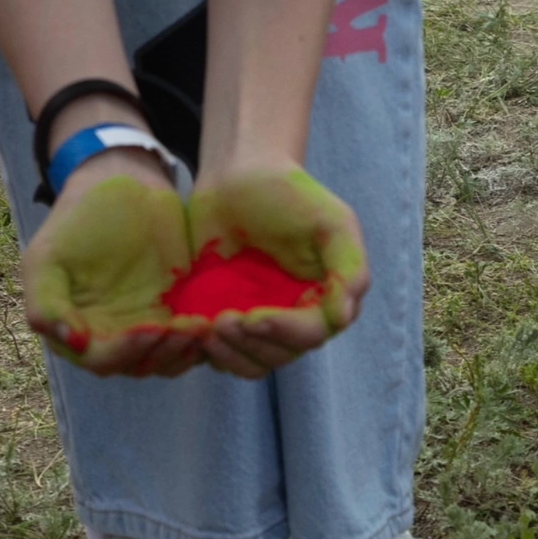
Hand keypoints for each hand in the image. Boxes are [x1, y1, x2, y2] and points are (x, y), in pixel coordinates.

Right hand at [20, 159, 201, 376]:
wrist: (123, 185)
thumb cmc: (78, 217)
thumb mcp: (47, 256)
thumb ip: (45, 302)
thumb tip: (71, 343)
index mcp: (75, 328)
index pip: (100, 359)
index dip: (124, 352)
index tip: (150, 329)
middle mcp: (108, 335)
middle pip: (137, 365)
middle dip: (162, 352)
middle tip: (185, 330)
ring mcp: (143, 325)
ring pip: (165, 359)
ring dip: (183, 351)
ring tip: (200, 327)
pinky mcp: (173, 312)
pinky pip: (187, 340)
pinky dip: (199, 340)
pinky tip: (210, 323)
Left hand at [184, 168, 369, 378]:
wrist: (238, 176)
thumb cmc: (288, 192)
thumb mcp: (330, 221)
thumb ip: (348, 266)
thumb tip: (343, 316)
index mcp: (325, 298)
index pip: (311, 333)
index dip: (284, 332)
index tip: (253, 317)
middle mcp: (294, 316)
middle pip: (280, 355)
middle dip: (251, 344)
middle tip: (222, 321)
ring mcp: (259, 320)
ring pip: (250, 362)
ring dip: (229, 354)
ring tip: (206, 329)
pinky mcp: (225, 317)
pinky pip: (218, 350)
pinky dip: (205, 347)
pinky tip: (189, 328)